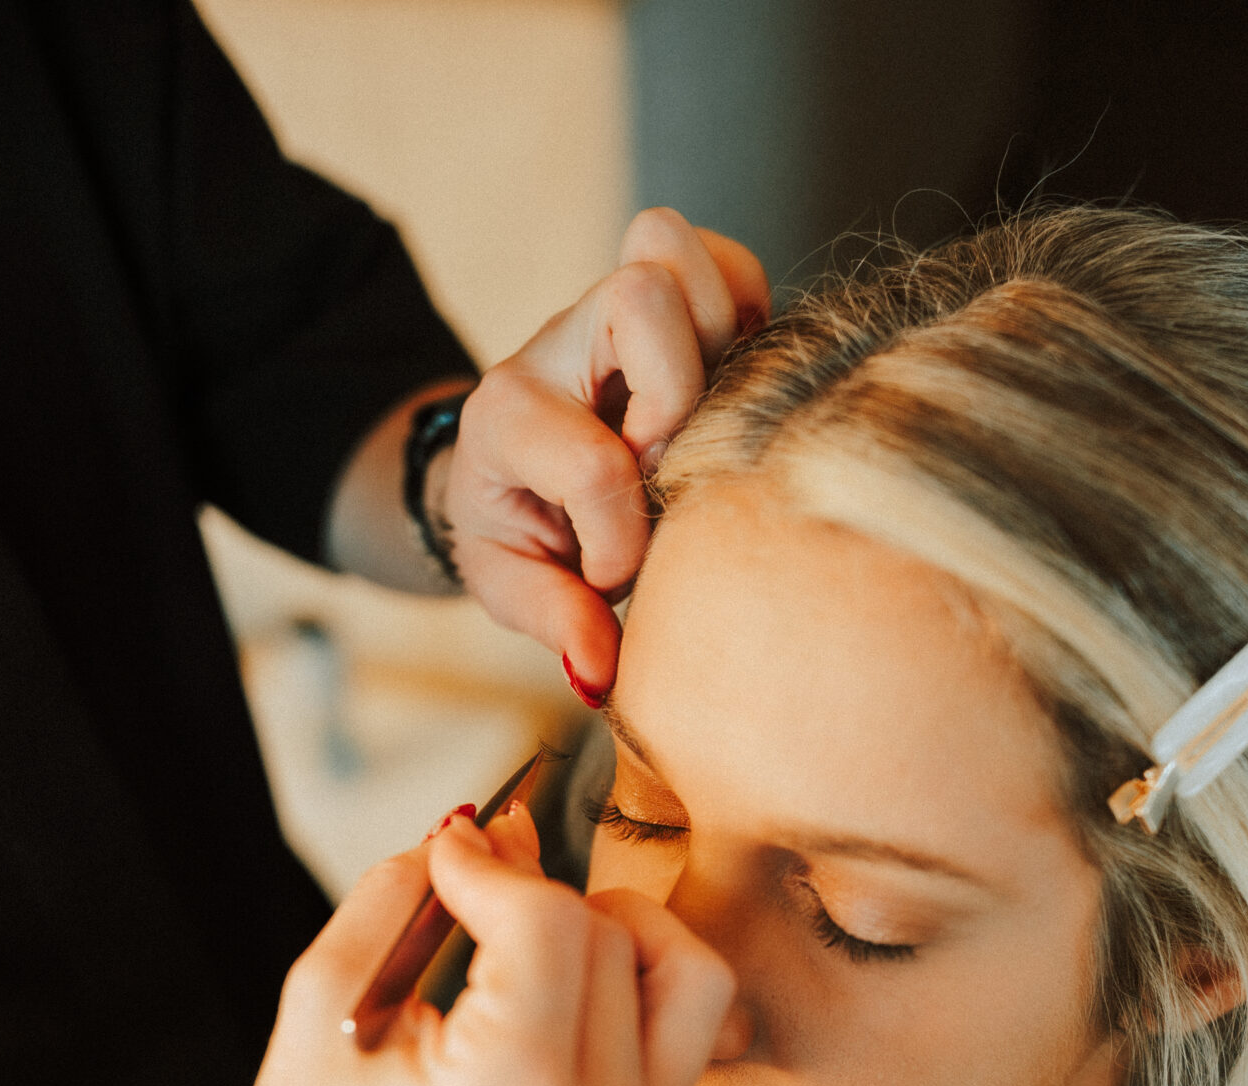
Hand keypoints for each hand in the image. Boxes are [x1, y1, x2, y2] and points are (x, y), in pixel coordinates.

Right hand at [190, 803, 732, 1085]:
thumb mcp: (322, 1010)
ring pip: (685, 976)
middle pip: (614, 940)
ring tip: (531, 932)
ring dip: (615, 929)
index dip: (494, 864)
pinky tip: (556, 981)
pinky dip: (636, 983)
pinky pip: (682, 1034)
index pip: (551, 924)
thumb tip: (481, 829)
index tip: (445, 851)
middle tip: (469, 877)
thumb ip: (400, 897)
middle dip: (542, 890)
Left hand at [440, 208, 771, 701]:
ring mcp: (616, 311)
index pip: (593, 460)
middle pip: (641, 295)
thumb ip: (553, 621)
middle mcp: (561, 343)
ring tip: (703, 417)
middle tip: (664, 466)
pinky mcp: (676, 300)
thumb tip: (602, 669)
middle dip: (680, 396)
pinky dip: (749, 315)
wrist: (499, 466)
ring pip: (680, 253)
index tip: (611, 574)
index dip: (620, 536)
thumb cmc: (513, 527)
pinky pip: (732, 265)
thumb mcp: (510, 585)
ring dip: (715, 338)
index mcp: (507, 416)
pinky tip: (734, 387)